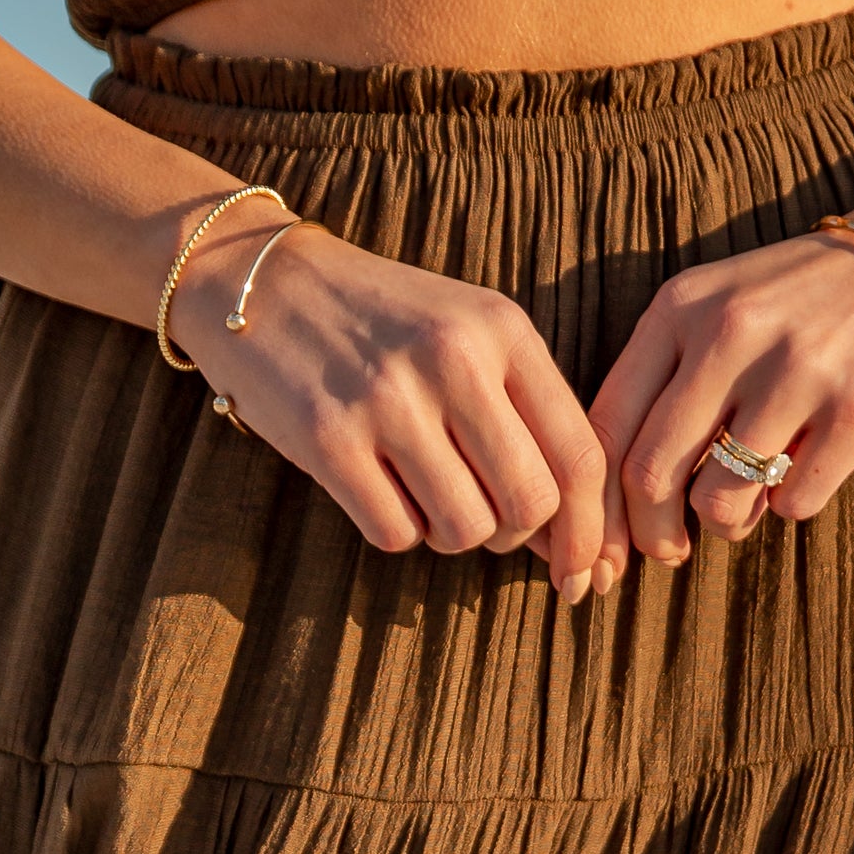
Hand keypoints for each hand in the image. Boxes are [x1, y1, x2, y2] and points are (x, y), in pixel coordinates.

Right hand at [169, 222, 623, 601]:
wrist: (263, 282)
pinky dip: (395, 528)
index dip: (589, 530)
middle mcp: (453, 360)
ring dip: (451, 533)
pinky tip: (377, 486)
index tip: (583, 570)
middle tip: (485, 517)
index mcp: (503, 329)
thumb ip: (528, 420)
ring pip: (465, 529)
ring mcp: (389, 400)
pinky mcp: (330, 440)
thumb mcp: (469, 337)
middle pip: (529, 504)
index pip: (579, 454)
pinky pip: (397, 533)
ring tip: (424, 492)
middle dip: (515, 534)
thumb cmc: (385, 324)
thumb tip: (577, 544)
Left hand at [589, 228, 853, 564]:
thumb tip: (617, 501)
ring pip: (719, 501)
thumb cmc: (808, 297)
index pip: (607, 426)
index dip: (596, 506)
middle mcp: (731, 333)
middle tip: (671, 550)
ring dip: (729, 523)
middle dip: (652, 535)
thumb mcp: (721, 306)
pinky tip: (808, 469)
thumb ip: (666, 380)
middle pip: (650, 475)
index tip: (607, 546)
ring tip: (750, 501)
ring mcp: (797, 370)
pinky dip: (792, 506)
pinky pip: (794, 505)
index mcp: (682, 307)